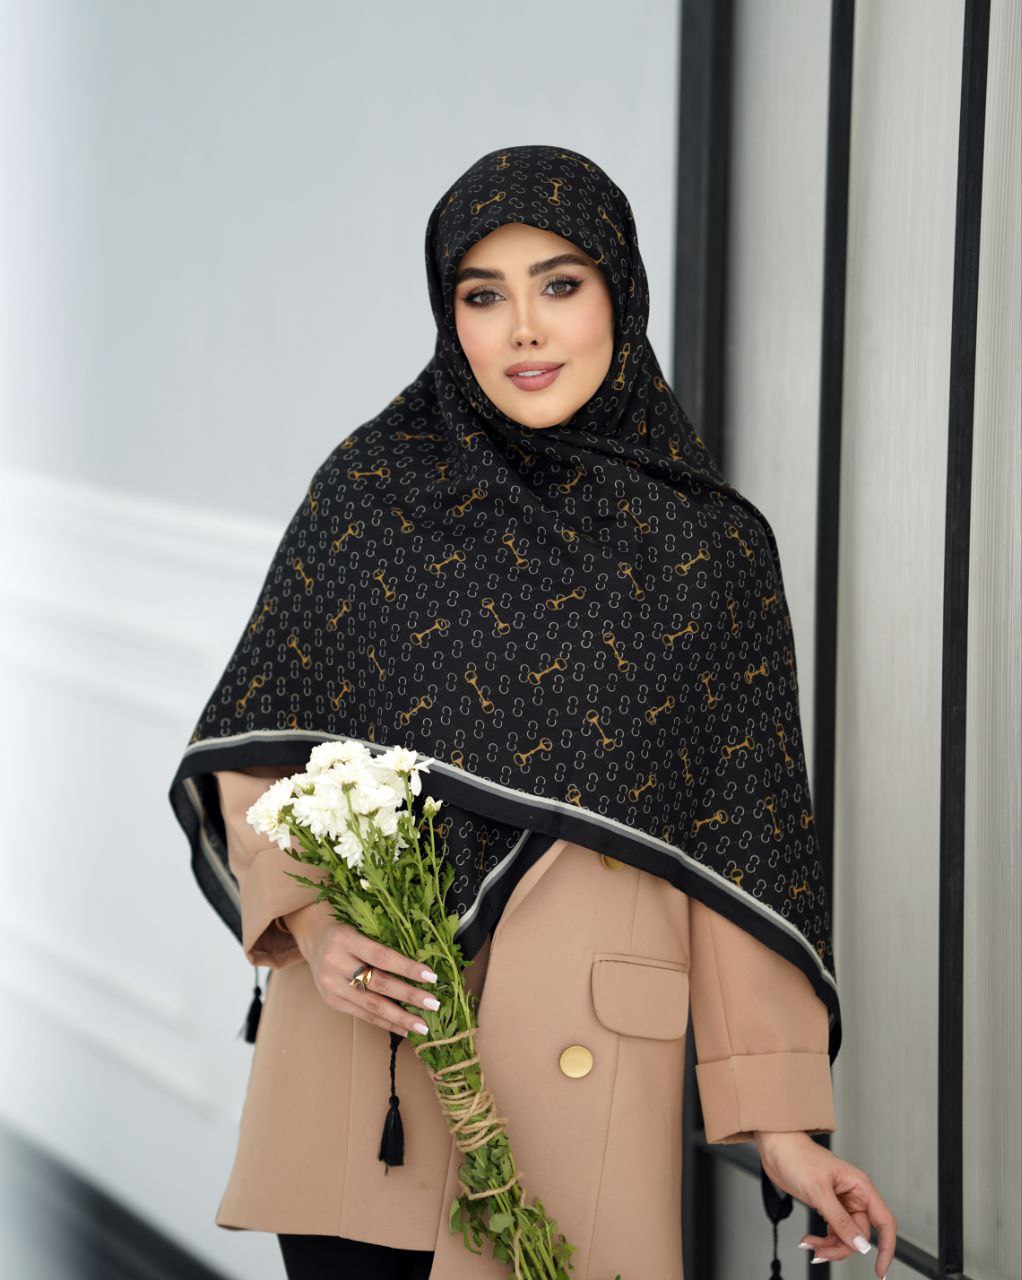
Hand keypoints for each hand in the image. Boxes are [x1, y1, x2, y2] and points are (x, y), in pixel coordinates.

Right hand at [283, 904, 440, 1037]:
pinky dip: (385, 1022)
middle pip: (378, 984)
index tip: (432, 977)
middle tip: (434, 1004)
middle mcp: (335, 963)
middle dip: (409, 996)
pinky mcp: (331, 1000)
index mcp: (345, 939)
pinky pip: (362, 1014)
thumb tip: (423, 963)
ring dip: (400, 1017)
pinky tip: (403, 1028)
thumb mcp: (361, 925)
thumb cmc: (347, 927)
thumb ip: (384, 941)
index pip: (382, 956)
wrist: (312, 936)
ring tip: (422, 1026)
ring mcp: (330, 985)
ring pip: (371, 1005)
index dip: (407, 968)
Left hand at [754, 1131, 895, 1275]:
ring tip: (811, 1246)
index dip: (887, 1248)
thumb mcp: (819, 1191)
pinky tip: (808, 1240)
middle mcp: (854, 1196)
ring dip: (829, 1246)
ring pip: (845, 1237)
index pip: (884, 1222)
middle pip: (860, 1235)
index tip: (879, 1270)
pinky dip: (822, 1240)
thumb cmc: (798, 1157)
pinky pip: (833, 1232)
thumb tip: (861, 1245)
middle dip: (841, 1248)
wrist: (776, 1148)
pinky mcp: (827, 1207)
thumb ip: (840, 1220)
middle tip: (821, 1253)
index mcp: (860, 1187)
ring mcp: (841, 1202)